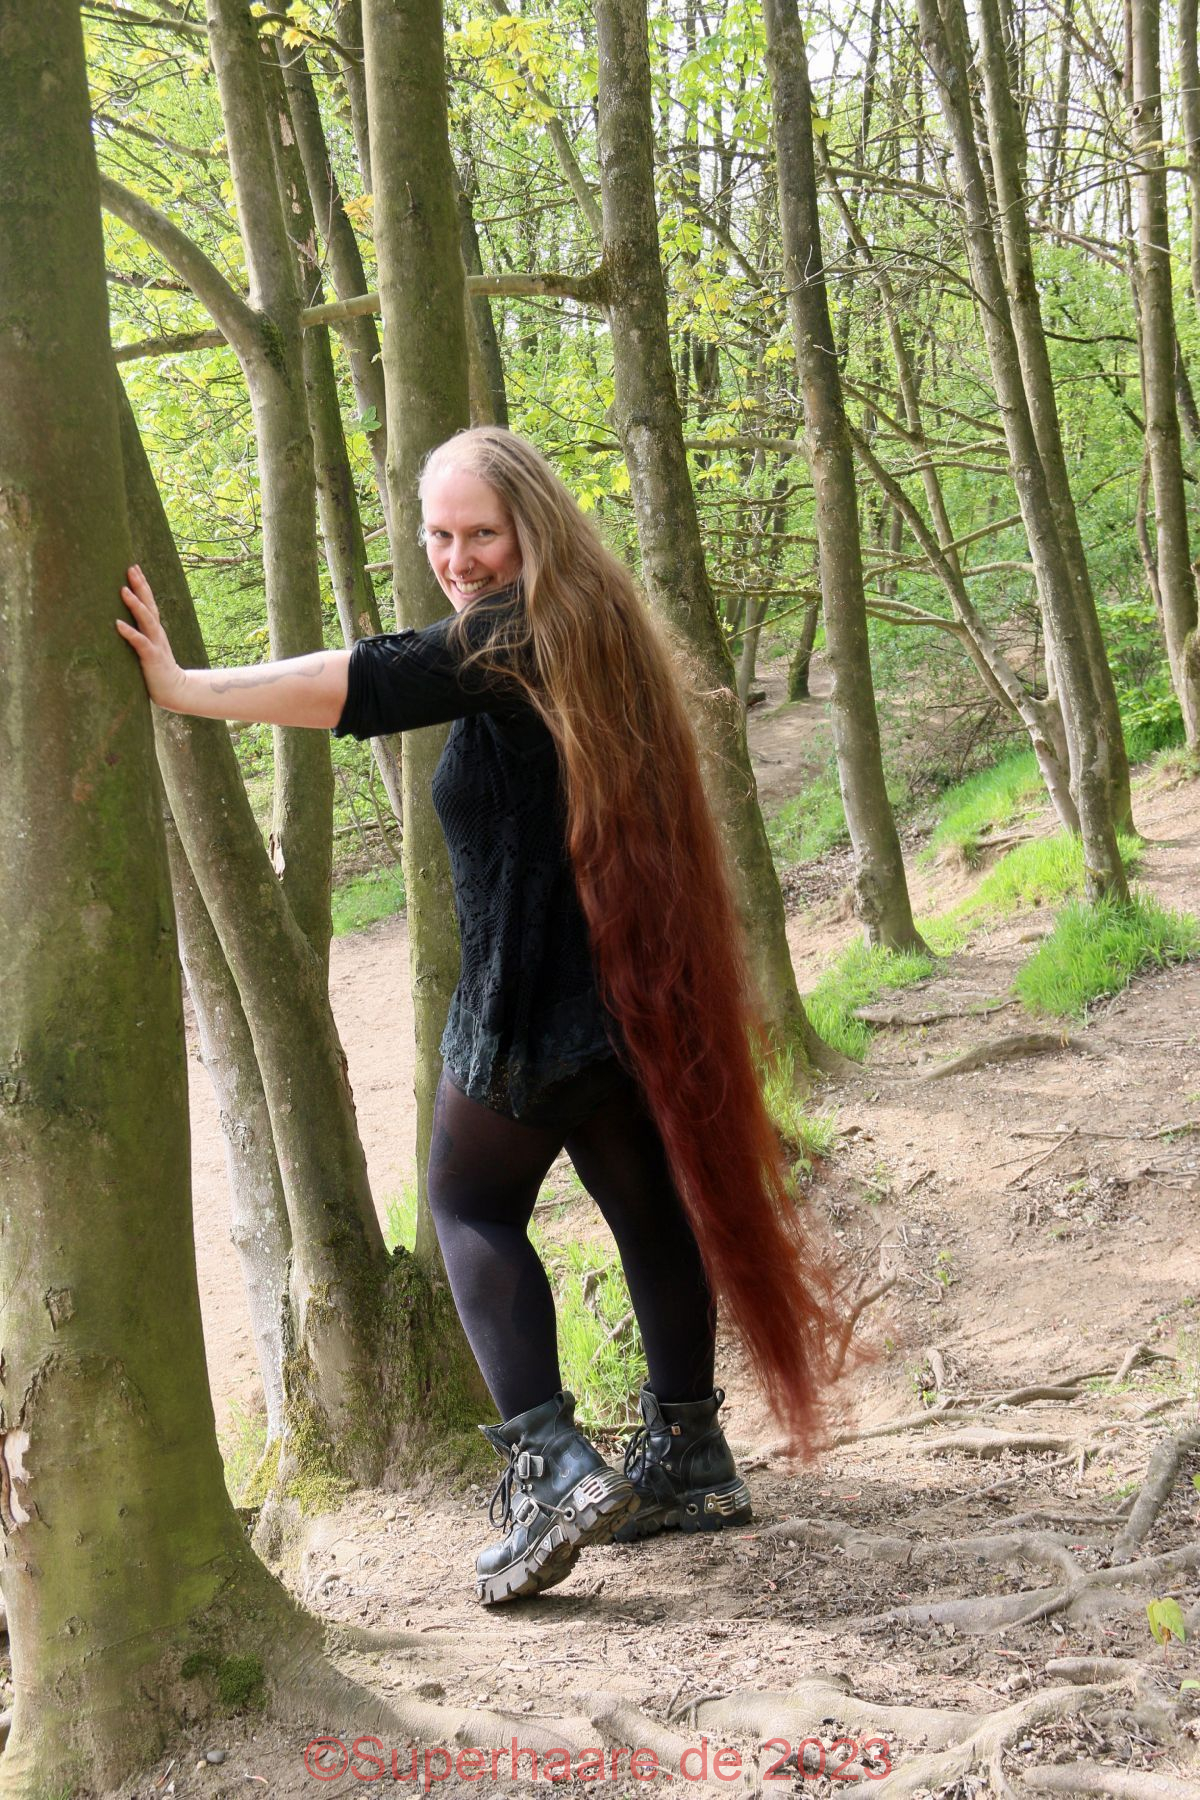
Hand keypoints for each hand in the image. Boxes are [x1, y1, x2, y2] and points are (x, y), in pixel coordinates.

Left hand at [116, 565, 187, 710]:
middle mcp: (156, 633)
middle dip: (140, 586)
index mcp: (155, 630)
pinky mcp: (152, 657)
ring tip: (123, 590)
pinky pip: (140, 642)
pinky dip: (129, 632)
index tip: (134, 567)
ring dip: (134, 604)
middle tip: (131, 568)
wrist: (175, 691)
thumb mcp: (148, 649)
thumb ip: (139, 636)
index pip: (149, 603)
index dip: (142, 585)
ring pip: (146, 619)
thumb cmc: (157, 671)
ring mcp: (155, 644)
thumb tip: (119, 624)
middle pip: (149, 604)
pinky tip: (118, 624)